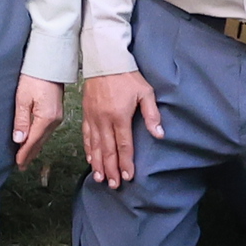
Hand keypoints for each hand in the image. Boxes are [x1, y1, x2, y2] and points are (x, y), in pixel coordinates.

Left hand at [11, 76, 63, 163]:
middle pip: (40, 142)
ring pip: (44, 137)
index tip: (18, 163)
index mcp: (46, 118)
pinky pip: (46, 130)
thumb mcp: (22, 98)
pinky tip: (34, 141)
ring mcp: (57, 117)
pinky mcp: (56, 112)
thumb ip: (21, 120)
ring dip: (35, 147)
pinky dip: (39, 138)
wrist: (49, 63)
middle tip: (21, 165)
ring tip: (26, 156)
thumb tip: (19, 140)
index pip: (33, 141)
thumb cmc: (34, 77)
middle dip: (30, 154)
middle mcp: (54, 120)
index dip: (24, 154)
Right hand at [80, 69, 162, 186]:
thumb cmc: (127, 76)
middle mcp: (104, 119)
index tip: (128, 177)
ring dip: (98, 163)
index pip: (123, 145)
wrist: (104, 60)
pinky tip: (90, 159)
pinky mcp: (86, 113)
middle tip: (114, 185)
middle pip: (107, 150)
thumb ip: (152, 115)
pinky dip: (88, 149)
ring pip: (94, 145)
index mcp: (119, 116)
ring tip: (100, 178)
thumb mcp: (145, 92)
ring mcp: (93, 117)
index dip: (126, 162)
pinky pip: (86, 135)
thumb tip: (159, 135)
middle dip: (111, 169)